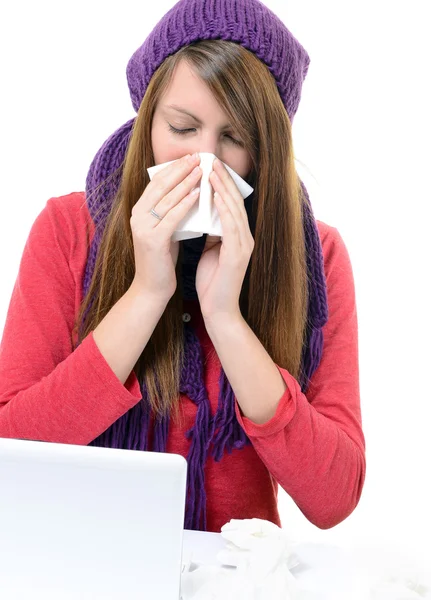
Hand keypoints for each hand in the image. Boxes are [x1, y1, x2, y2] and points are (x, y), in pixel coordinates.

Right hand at [130, 153, 201, 301]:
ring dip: (185, 182)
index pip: (157, 184)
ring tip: (201, 170)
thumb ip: (171, 213)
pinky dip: (185, 204)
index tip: (190, 157)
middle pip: (160, 186)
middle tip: (197, 157)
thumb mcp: (165, 230)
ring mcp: (142, 228)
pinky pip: (172, 217)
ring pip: (167, 199)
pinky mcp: (152, 240)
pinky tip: (198, 194)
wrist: (151, 288)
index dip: (173, 169)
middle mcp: (137, 216)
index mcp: (139, 212)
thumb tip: (188, 193)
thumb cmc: (161, 260)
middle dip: (180, 170)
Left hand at [195, 158, 253, 320]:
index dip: (222, 184)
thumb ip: (211, 233)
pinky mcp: (238, 255)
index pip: (231, 204)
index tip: (210, 166)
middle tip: (211, 160)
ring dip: (223, 189)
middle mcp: (245, 238)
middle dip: (223, 180)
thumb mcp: (210, 251)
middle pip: (235, 202)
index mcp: (238, 237)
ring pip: (234, 210)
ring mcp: (244, 246)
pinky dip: (224, 210)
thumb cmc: (212, 282)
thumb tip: (203, 214)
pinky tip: (215, 196)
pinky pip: (231, 227)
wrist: (217, 310)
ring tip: (211, 171)